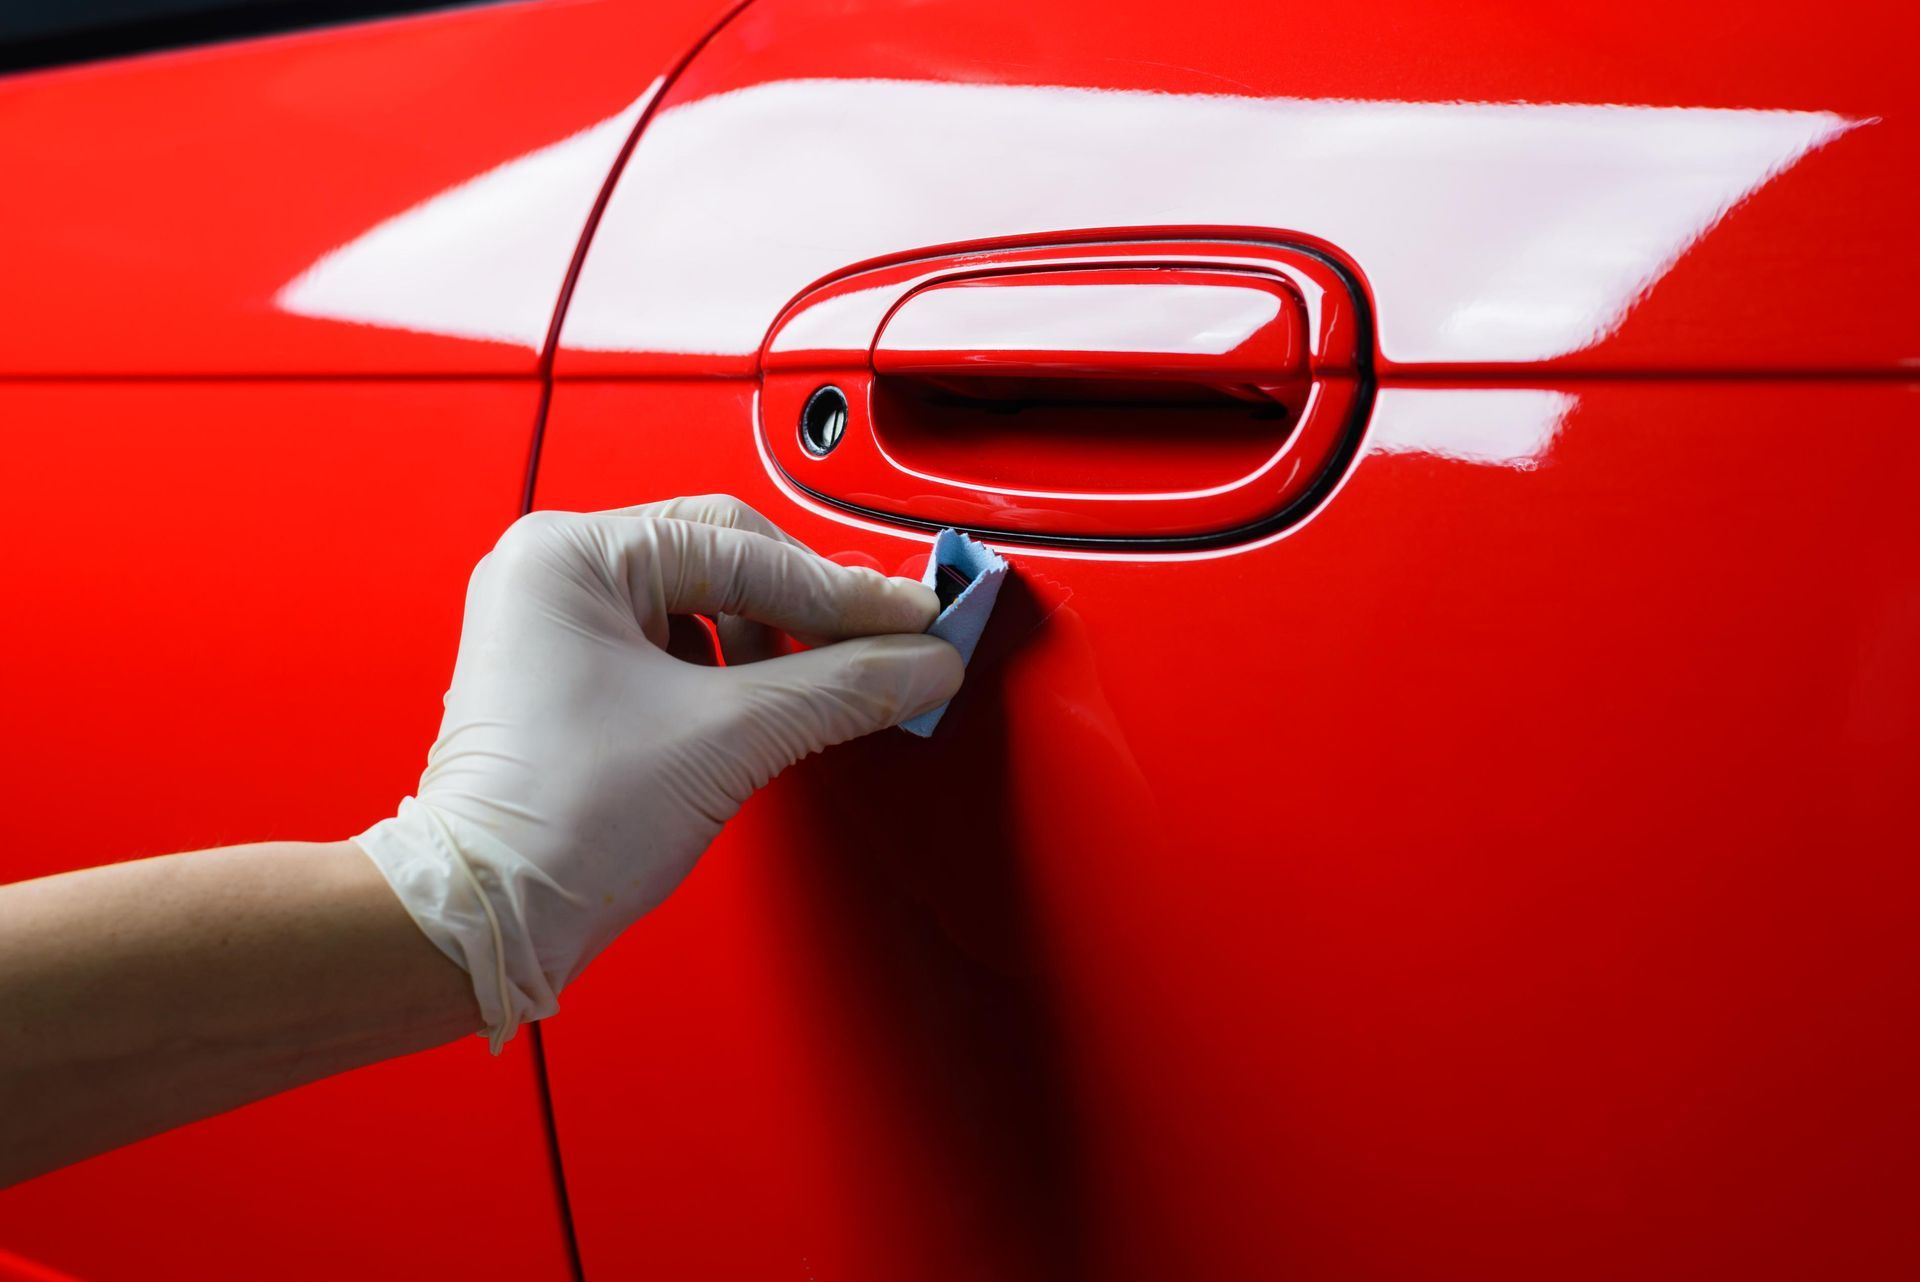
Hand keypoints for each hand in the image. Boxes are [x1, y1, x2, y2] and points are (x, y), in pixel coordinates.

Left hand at [356, 496, 961, 1048]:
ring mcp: (555, 627)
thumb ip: (841, 687)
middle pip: (724, 560)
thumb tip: (917, 663)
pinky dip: (734, 672)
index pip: (744, 549)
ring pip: (703, 603)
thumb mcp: (728, 738)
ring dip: (774, 640)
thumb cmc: (554, 826)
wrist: (486, 922)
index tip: (912, 621)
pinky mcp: (568, 680)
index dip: (843, 592)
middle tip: (888, 641)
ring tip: (826, 682)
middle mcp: (552, 574)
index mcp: (569, 555)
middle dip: (810, 608)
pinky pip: (676, 646)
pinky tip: (768, 705)